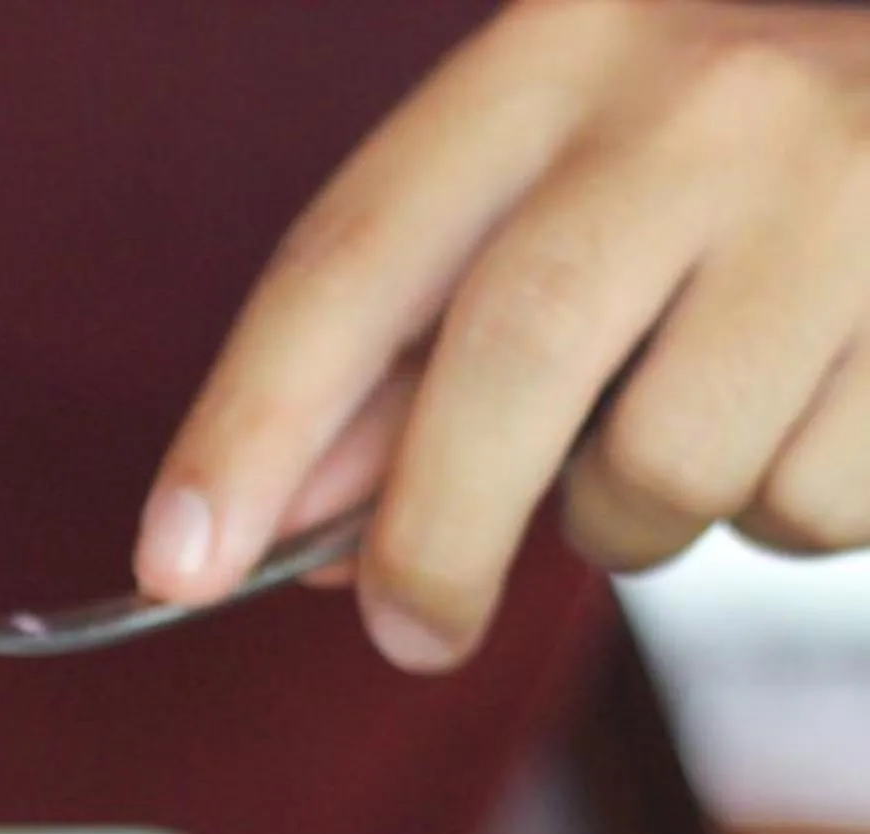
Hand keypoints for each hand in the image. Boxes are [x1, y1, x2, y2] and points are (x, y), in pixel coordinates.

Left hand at [138, 1, 869, 669]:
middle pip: (507, 362)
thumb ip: (406, 357)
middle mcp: (698, 106)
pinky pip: (807, 504)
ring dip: (635, 524)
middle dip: (435, 538)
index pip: (351, 262)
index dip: (249, 430)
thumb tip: (283, 532)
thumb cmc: (725, 165)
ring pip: (668, 466)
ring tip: (678, 440)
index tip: (175, 566)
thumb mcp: (548, 200)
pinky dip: (775, 515)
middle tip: (413, 629)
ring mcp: (842, 193)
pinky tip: (800, 415)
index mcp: (553, 60)